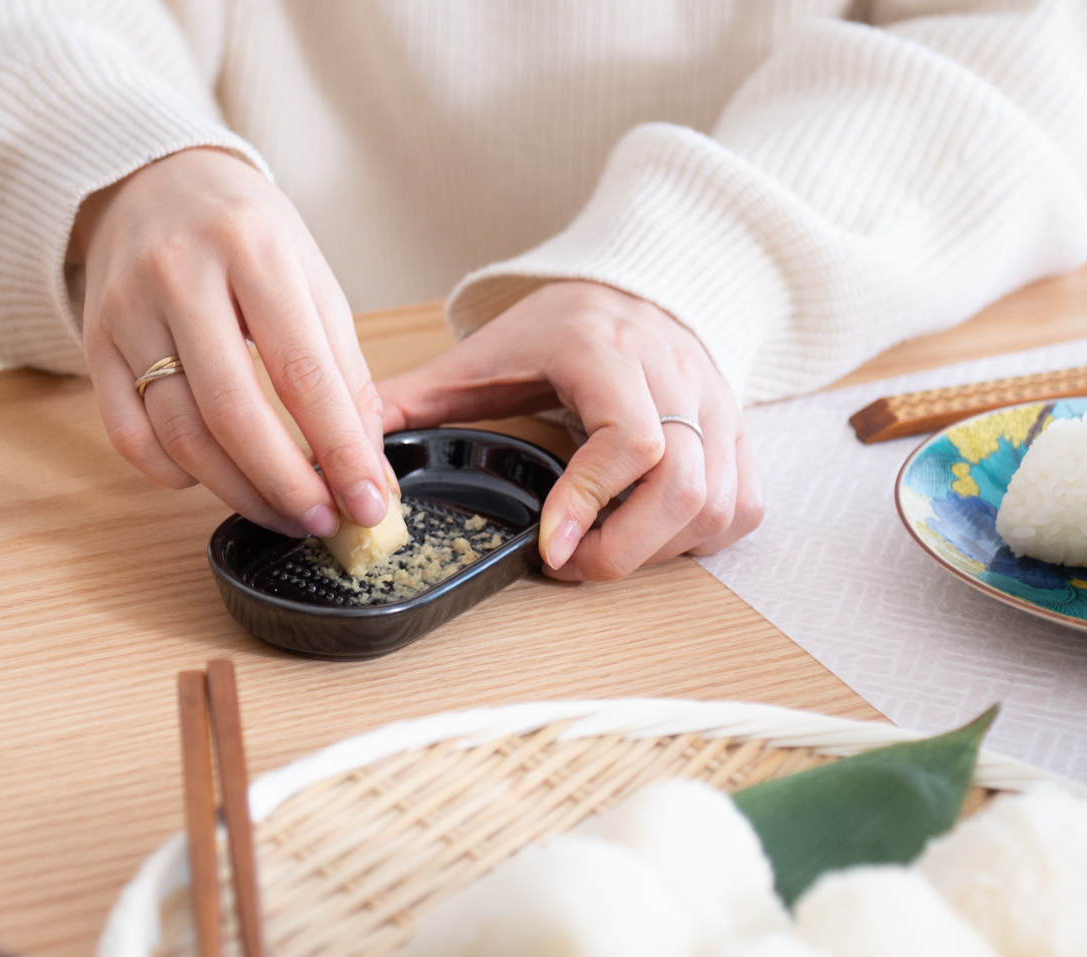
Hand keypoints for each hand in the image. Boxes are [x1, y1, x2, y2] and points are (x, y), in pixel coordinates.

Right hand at [70, 148, 393, 537]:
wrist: (152, 177)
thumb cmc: (244, 232)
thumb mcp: (309, 275)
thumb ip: (342, 368)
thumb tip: (365, 465)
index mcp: (252, 249)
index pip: (302, 373)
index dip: (339, 450)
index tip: (368, 503)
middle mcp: (180, 274)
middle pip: (232, 413)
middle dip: (285, 484)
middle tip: (322, 521)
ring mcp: (127, 309)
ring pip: (178, 433)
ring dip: (236, 491)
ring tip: (281, 512)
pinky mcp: (93, 341)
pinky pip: (128, 433)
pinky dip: (172, 473)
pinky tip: (211, 478)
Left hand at [378, 281, 762, 579]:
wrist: (637, 285)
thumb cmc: (563, 324)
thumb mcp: (486, 352)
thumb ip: (417, 399)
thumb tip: (342, 443)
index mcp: (607, 351)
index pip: (629, 438)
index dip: (591, 501)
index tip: (552, 550)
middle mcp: (675, 376)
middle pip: (686, 484)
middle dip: (628, 546)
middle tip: (574, 565)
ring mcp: (718, 404)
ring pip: (719, 501)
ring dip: (664, 547)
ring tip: (606, 548)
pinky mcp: (740, 432)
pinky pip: (744, 504)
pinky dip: (703, 536)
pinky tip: (656, 534)